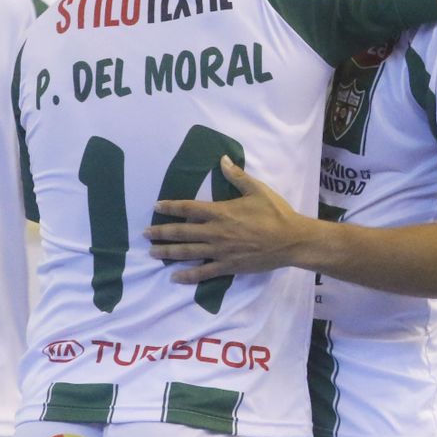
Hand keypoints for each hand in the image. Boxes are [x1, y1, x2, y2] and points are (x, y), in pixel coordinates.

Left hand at [146, 157, 316, 281]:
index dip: (171, 207)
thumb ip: (237, 176)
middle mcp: (216, 232)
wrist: (291, 240)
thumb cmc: (275, 213)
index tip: (157, 206)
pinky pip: (203, 273)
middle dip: (161, 232)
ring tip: (152, 253)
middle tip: (145, 234)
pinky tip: (175, 277)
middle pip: (182, 232)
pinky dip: (188, 276)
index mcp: (221, 212)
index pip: (189, 208)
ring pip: (188, 253)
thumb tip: (222, 159)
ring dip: (168, 252)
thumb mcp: (257, 190)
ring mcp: (220, 251)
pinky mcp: (228, 266)